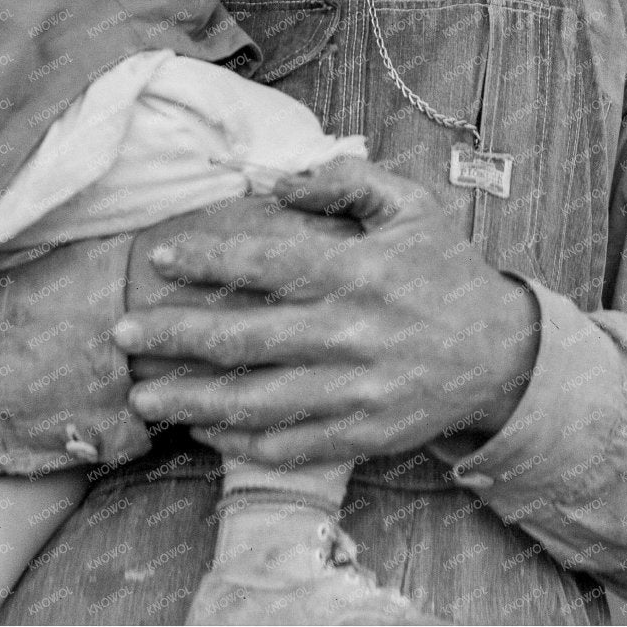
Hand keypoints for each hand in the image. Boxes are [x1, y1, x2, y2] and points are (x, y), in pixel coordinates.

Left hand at [112, 157, 540, 465]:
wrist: (504, 353)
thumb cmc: (446, 273)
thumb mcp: (410, 206)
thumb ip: (346, 183)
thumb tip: (279, 182)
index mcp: (356, 273)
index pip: (265, 265)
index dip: (207, 261)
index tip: (159, 257)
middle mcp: (349, 334)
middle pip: (243, 339)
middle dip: (174, 336)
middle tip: (122, 331)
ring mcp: (354, 391)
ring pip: (255, 401)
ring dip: (191, 401)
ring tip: (142, 396)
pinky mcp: (361, 435)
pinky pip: (289, 444)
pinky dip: (239, 441)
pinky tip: (202, 430)